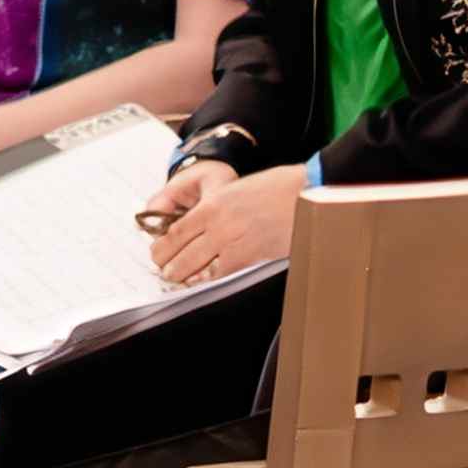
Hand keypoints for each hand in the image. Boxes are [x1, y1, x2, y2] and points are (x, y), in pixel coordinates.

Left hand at [148, 162, 300, 288]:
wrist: (307, 191)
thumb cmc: (277, 187)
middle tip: (167, 272)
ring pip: (195, 269)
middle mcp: (217, 224)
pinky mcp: (250, 258)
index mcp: (212, 203)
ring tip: (181, 280)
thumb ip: (215, 208)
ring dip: (185, 277)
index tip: (160, 255)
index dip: (162, 249)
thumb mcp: (237, 189)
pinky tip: (207, 281)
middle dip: (169, 268)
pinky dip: (210, 281)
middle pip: (179, 255)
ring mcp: (233, 243)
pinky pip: (220, 276)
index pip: (173, 233)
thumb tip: (197, 229)